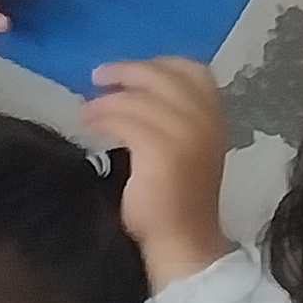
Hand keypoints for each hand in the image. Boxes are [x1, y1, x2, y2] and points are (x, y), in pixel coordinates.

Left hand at [85, 57, 231, 286]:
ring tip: (87, 110)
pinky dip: (102, 117)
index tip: (132, 70)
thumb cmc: (176, 197)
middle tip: (99, 76)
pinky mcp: (160, 150)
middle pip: (163, 78)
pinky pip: (124, 120)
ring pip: (138, 99)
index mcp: (215, 118)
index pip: (195, 72)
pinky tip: (89, 124)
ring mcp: (185, 134)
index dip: (160, 64)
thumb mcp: (185, 148)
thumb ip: (171, 118)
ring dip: (106, 101)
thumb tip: (130, 92)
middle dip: (128, 71)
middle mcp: (206, 121)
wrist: (183, 238)